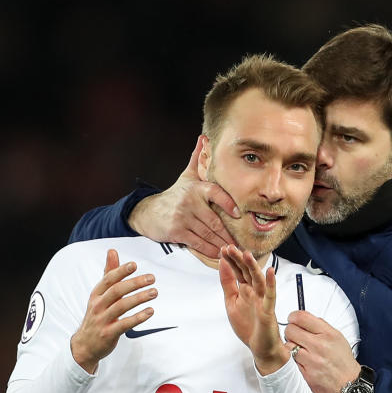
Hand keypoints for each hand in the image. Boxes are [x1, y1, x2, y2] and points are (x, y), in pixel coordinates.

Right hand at [70, 249, 156, 372]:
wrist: (85, 345)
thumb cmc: (97, 315)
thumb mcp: (100, 294)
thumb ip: (109, 273)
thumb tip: (112, 251)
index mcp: (96, 294)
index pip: (108, 280)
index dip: (120, 271)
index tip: (134, 265)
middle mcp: (98, 305)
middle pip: (116, 291)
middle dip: (134, 283)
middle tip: (151, 278)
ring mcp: (102, 320)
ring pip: (121, 306)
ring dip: (139, 298)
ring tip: (154, 292)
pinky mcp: (109, 333)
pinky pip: (124, 324)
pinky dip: (138, 317)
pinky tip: (150, 311)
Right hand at [128, 135, 239, 257]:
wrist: (149, 212)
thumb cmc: (175, 195)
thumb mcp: (187, 176)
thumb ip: (198, 160)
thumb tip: (204, 138)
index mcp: (196, 188)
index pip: (215, 193)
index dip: (227, 203)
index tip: (238, 214)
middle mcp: (190, 202)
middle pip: (214, 220)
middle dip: (228, 234)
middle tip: (242, 243)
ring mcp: (183, 217)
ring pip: (207, 234)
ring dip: (222, 244)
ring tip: (234, 250)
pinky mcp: (177, 231)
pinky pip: (197, 243)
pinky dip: (209, 250)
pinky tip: (219, 254)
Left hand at [218, 245, 290, 374]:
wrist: (260, 347)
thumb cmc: (248, 325)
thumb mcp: (231, 302)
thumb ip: (228, 284)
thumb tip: (222, 265)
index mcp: (245, 289)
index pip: (238, 271)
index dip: (231, 260)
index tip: (223, 249)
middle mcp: (255, 292)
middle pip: (247, 272)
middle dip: (239, 260)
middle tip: (230, 247)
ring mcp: (262, 300)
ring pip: (258, 280)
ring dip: (253, 267)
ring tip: (247, 254)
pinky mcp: (268, 310)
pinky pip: (270, 296)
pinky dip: (271, 284)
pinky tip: (270, 272)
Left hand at [284, 311, 359, 392]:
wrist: (349, 386)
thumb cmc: (343, 363)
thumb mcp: (338, 338)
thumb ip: (321, 327)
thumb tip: (305, 320)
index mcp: (328, 334)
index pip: (301, 317)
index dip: (293, 317)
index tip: (293, 319)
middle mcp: (319, 346)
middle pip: (291, 330)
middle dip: (291, 332)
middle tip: (295, 336)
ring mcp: (311, 360)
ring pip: (288, 346)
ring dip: (291, 347)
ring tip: (300, 350)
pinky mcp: (305, 373)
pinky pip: (291, 361)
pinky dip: (294, 360)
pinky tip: (303, 361)